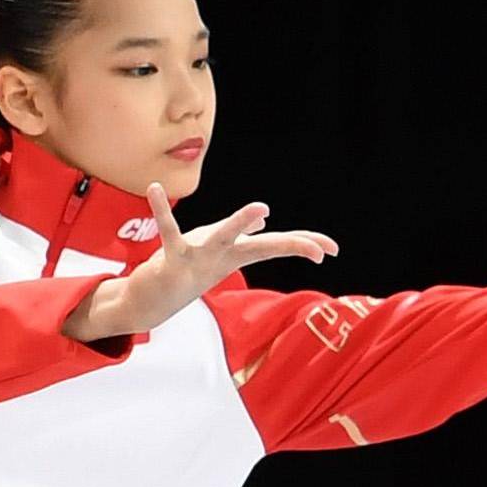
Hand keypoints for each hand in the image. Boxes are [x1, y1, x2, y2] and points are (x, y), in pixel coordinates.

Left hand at [74, 189, 337, 341]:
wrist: (153, 299)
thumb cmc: (189, 269)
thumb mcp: (220, 250)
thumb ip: (242, 235)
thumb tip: (264, 221)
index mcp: (237, 253)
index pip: (278, 245)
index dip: (305, 245)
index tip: (332, 250)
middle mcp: (222, 257)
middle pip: (261, 247)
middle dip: (289, 243)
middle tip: (318, 247)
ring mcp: (199, 259)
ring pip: (222, 238)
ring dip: (239, 224)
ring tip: (261, 208)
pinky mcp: (172, 257)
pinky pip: (168, 229)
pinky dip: (161, 209)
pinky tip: (154, 188)